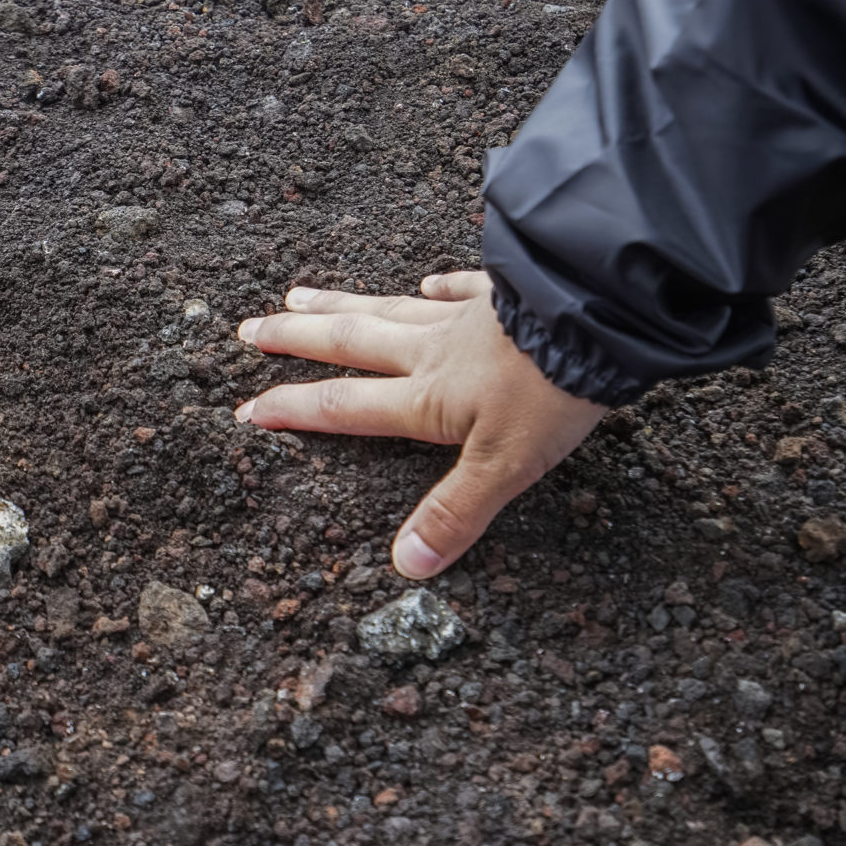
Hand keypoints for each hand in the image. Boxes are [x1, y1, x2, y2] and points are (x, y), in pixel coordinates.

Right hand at [235, 271, 604, 579]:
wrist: (599, 317)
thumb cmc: (552, 393)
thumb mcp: (504, 467)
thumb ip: (454, 512)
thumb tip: (406, 564)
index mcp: (425, 397)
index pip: (343, 407)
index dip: (291, 410)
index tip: (246, 410)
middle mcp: (431, 351)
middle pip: (348, 343)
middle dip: (293, 340)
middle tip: (248, 330)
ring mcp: (463, 317)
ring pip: (387, 309)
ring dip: (339, 305)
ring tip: (298, 293)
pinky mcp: (501, 295)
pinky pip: (459, 288)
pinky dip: (438, 285)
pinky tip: (423, 281)